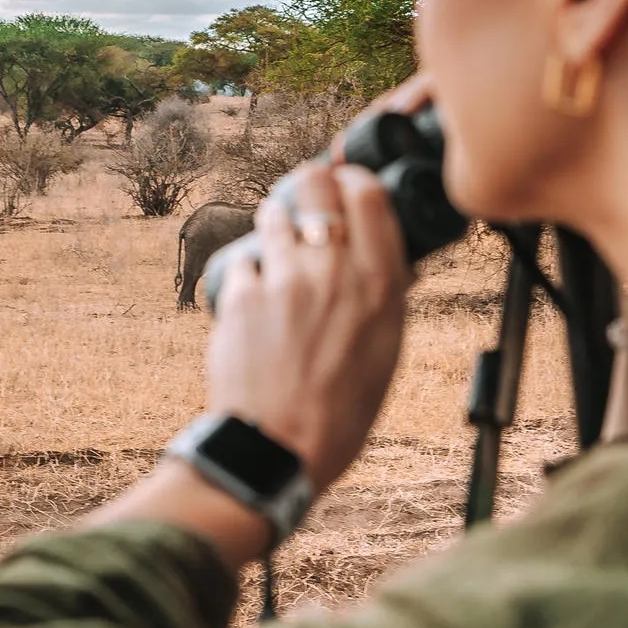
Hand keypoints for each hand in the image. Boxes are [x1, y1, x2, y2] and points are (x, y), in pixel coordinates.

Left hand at [205, 159, 411, 491]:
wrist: (279, 448)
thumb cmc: (340, 411)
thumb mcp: (387, 352)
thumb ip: (384, 298)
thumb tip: (386, 262)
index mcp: (380, 286)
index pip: (369, 195)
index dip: (354, 179)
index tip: (346, 182)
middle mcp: (333, 272)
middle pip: (317, 185)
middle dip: (310, 184)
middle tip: (307, 198)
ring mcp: (283, 279)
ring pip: (274, 214)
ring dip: (276, 222)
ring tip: (278, 245)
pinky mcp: (240, 295)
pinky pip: (242, 261)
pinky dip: (249, 271)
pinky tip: (255, 292)